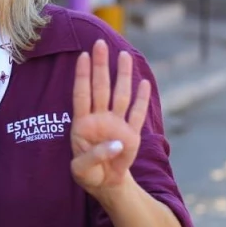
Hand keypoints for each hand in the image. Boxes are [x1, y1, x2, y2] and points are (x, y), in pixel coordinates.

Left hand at [70, 41, 151, 194]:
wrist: (104, 183)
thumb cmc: (88, 172)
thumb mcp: (82, 170)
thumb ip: (94, 156)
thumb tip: (117, 143)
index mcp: (82, 124)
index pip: (82, 95)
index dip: (82, 76)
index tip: (82, 55)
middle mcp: (100, 119)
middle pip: (101, 88)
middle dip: (100, 66)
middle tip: (100, 43)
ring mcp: (117, 124)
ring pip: (120, 95)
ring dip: (122, 76)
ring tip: (124, 55)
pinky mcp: (132, 134)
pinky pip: (137, 114)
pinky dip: (141, 100)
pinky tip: (143, 83)